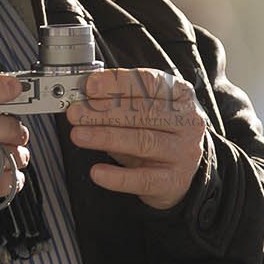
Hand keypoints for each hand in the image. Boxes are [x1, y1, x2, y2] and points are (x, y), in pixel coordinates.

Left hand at [67, 68, 206, 210]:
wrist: (179, 167)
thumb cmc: (154, 128)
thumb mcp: (141, 107)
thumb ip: (116, 99)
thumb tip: (83, 97)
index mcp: (180, 94)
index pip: (149, 82)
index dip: (117, 82)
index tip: (90, 86)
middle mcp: (187, 121)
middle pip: (143, 112)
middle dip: (104, 111)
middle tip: (75, 113)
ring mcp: (184, 152)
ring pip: (143, 142)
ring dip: (106, 137)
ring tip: (78, 135)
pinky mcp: (175, 181)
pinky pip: (144, 179)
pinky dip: (118, 177)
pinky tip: (97, 172)